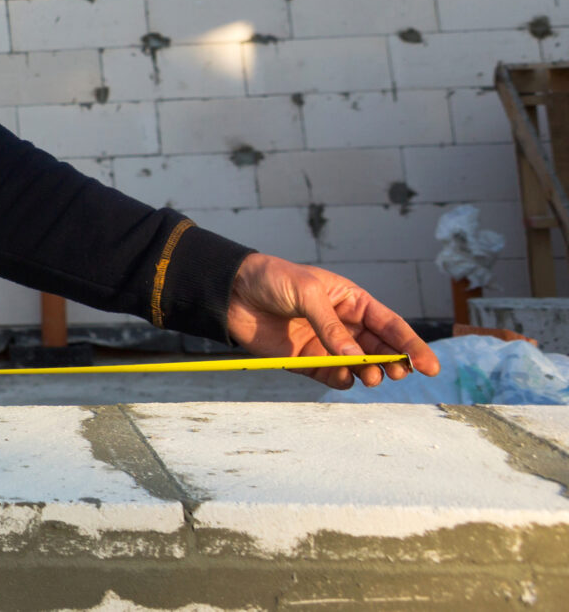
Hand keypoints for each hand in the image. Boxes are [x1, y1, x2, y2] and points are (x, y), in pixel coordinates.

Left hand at [224, 252, 440, 388]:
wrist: (230, 291)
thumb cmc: (271, 279)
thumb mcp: (306, 292)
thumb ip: (330, 324)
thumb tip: (356, 356)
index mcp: (351, 301)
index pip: (390, 325)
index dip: (412, 345)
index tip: (430, 366)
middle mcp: (345, 325)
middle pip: (381, 350)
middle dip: (394, 363)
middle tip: (396, 372)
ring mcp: (327, 345)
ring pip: (361, 366)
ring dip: (370, 374)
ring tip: (371, 376)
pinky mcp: (307, 361)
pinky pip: (333, 377)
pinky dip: (342, 380)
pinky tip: (344, 378)